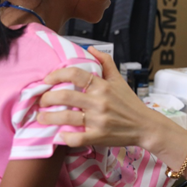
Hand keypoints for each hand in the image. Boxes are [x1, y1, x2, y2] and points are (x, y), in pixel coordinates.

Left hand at [37, 47, 157, 148]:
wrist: (145, 125)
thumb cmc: (130, 102)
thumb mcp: (119, 80)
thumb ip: (105, 62)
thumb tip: (90, 49)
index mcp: (103, 86)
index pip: (75, 74)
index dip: (56, 75)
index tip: (47, 80)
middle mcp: (100, 102)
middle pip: (65, 96)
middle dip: (47, 98)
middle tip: (41, 100)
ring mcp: (98, 120)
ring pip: (66, 118)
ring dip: (48, 117)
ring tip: (41, 116)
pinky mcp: (99, 136)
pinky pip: (75, 138)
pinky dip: (64, 137)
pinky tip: (58, 134)